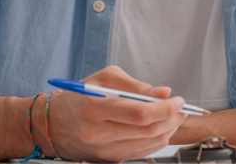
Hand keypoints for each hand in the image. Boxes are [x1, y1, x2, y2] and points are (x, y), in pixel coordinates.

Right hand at [36, 66, 187, 162]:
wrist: (53, 126)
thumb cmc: (79, 98)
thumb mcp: (103, 79)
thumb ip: (135, 86)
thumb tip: (164, 93)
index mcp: (95, 108)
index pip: (139, 113)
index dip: (164, 108)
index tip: (178, 100)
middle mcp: (99, 133)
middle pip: (147, 130)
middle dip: (171, 118)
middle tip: (181, 108)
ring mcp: (105, 151)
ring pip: (148, 143)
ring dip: (168, 130)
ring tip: (174, 117)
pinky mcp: (110, 160)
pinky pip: (142, 152)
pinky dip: (157, 140)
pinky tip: (161, 129)